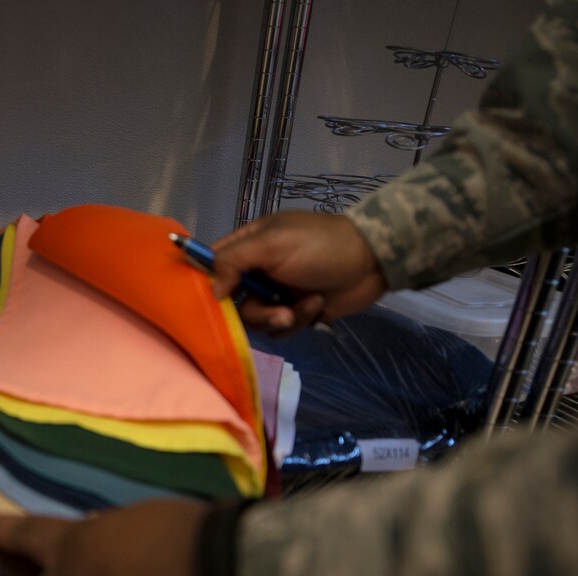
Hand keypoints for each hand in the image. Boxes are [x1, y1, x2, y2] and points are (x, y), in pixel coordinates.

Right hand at [212, 211, 386, 332]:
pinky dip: (298, 320)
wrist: (371, 262)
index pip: (212, 263)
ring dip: (279, 317)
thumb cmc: (319, 246)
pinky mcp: (295, 311)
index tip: (210, 301)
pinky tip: (317, 304)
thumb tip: (211, 290)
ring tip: (301, 308)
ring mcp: (277, 291)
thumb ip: (233, 262)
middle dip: (254, 311)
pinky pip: (280, 328)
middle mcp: (258, 269)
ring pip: (256, 319)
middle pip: (232, 302)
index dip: (206, 283)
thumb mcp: (272, 245)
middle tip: (275, 313)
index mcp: (248, 244)